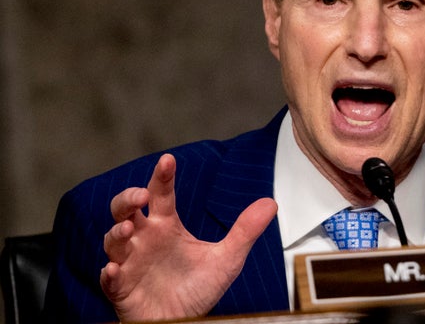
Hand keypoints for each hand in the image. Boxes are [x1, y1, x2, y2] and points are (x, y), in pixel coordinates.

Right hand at [100, 154, 276, 321]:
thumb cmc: (198, 288)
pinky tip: (114, 270)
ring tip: (128, 229)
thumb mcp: (227, 259)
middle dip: (127, 199)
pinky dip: (109, 274)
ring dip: (117, 232)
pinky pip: (110, 280)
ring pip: (113, 240)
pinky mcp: (122, 288)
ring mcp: (130, 262)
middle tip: (140, 195)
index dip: (162, 176)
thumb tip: (271, 203)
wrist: (185, 322)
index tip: (168, 160)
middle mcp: (145, 239)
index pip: (161, 194)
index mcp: (166, 225)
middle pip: (125, 210)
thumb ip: (245, 230)